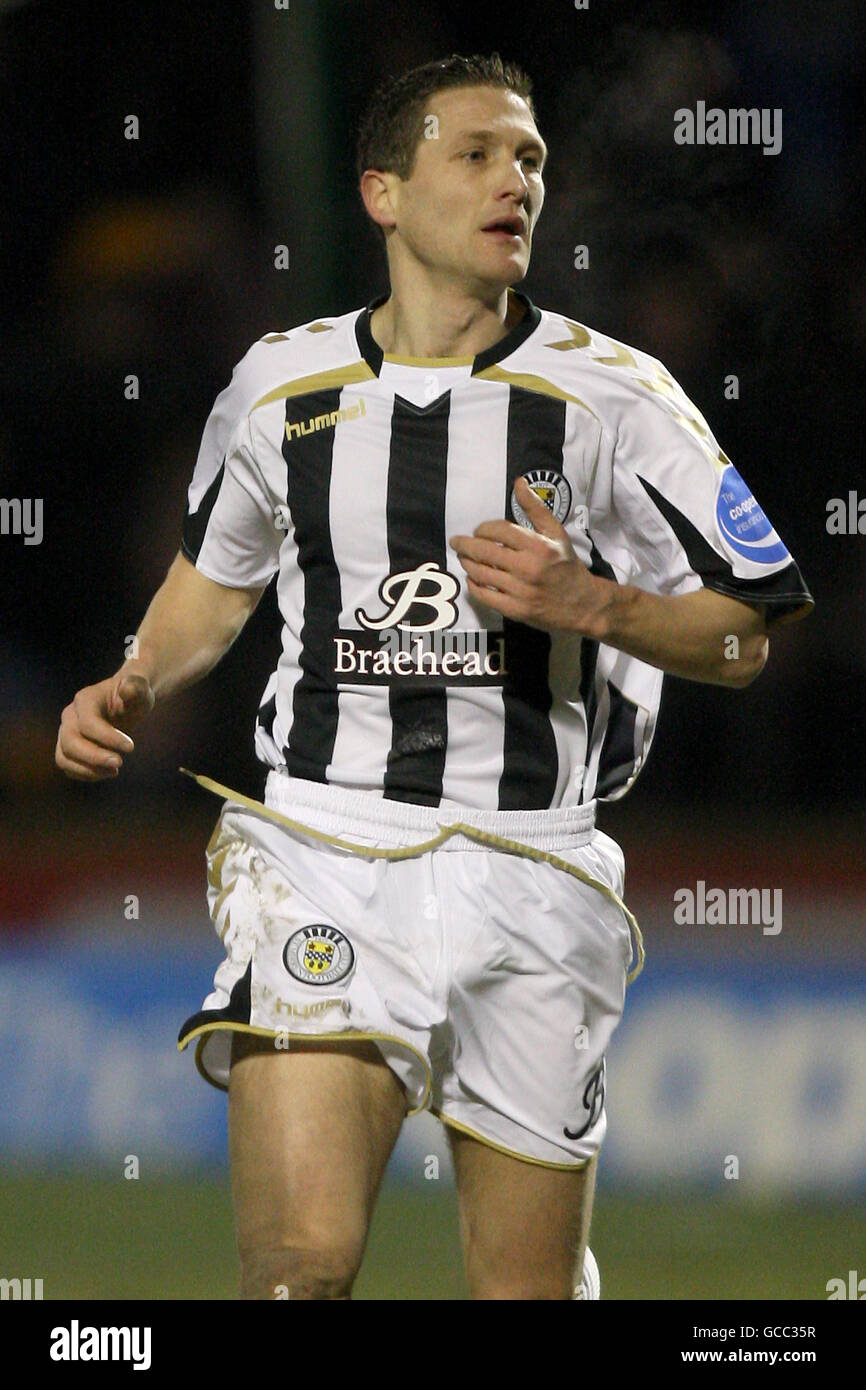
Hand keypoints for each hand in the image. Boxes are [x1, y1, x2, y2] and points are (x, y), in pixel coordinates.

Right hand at [55, 669, 154, 780]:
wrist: (125, 705)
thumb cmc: (133, 697)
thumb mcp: (140, 689)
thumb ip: (135, 687)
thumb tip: (128, 689)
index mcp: (85, 699)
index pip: (88, 723)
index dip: (108, 738)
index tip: (131, 747)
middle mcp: (70, 716)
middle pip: (70, 743)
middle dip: (95, 757)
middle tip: (120, 763)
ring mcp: (65, 733)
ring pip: (64, 758)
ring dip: (88, 770)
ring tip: (114, 770)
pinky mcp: (68, 749)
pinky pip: (68, 767)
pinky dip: (86, 774)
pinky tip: (108, 772)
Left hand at [449, 476, 607, 635]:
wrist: (581, 604)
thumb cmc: (566, 565)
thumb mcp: (556, 533)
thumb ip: (535, 508)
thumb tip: (518, 482)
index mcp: (538, 546)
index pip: (499, 531)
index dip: (483, 529)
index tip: (479, 531)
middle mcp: (528, 568)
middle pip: (484, 552)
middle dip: (465, 545)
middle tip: (456, 542)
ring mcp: (520, 591)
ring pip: (481, 574)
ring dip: (467, 563)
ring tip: (464, 558)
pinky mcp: (515, 610)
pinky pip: (485, 596)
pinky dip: (474, 585)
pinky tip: (473, 579)